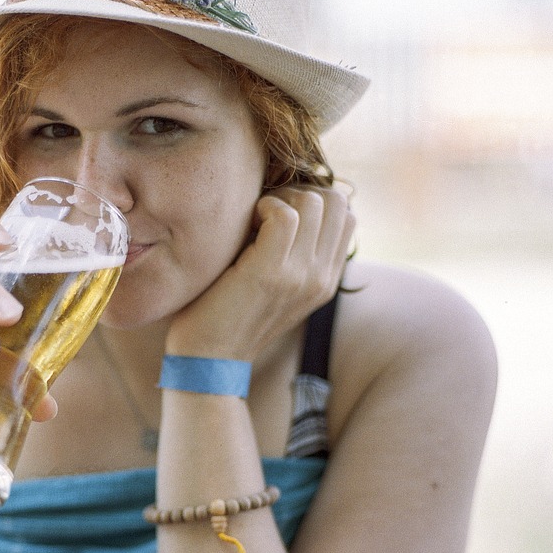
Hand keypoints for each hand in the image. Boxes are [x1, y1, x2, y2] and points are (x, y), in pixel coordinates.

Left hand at [165, 185, 354, 360]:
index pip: (346, 214)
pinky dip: (262, 208)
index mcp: (326, 281)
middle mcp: (322, 278)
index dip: (312, 199)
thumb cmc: (227, 314)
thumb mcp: (274, 285)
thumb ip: (293, 254)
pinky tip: (243, 226)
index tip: (276, 214)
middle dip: (298, 192)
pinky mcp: (272, 273)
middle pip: (336, 201)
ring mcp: (301, 276)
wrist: (207, 360)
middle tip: (263, 213)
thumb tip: (289, 205)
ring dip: (278, 199)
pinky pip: (284, 215)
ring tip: (252, 221)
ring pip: (314, 202)